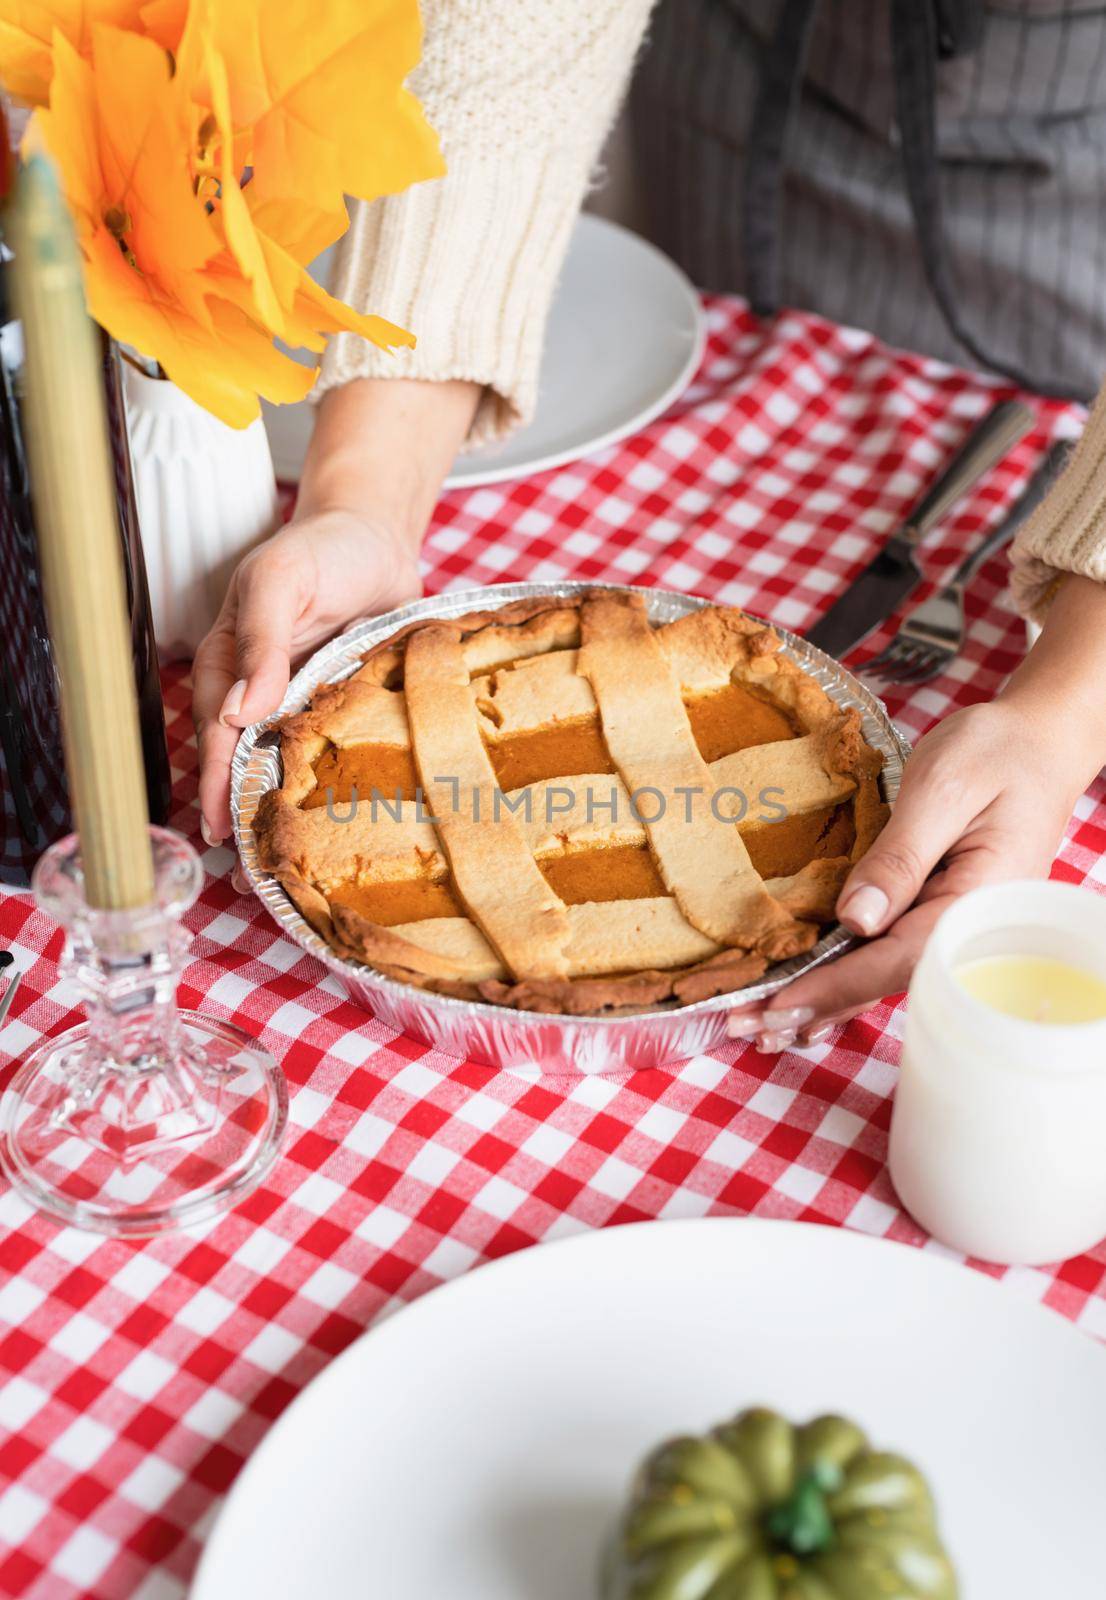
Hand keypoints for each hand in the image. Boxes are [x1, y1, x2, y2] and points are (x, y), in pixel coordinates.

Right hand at [193, 509, 419, 844]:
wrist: (381, 535)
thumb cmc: (323, 548)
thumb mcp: (282, 579)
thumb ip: (262, 641)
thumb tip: (240, 712)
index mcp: (231, 665)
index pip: (217, 735)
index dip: (215, 784)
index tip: (221, 831)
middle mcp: (264, 693)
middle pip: (247, 764)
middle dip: (248, 815)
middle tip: (258, 873)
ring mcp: (306, 705)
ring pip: (291, 768)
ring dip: (291, 814)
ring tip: (295, 871)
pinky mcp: (347, 710)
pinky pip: (338, 754)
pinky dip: (338, 788)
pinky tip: (349, 826)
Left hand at [727, 695, 1086, 1050]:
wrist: (1038, 739)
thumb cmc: (996, 752)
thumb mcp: (943, 790)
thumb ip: (901, 856)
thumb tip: (855, 920)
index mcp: (979, 901)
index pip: (901, 959)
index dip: (837, 985)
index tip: (779, 1002)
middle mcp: (969, 928)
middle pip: (887, 980)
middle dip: (816, 1005)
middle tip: (747, 1025)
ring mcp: (954, 923)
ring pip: (884, 973)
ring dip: (823, 999)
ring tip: (760, 1024)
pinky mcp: (936, 910)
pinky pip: (889, 952)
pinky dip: (845, 977)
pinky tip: (807, 1002)